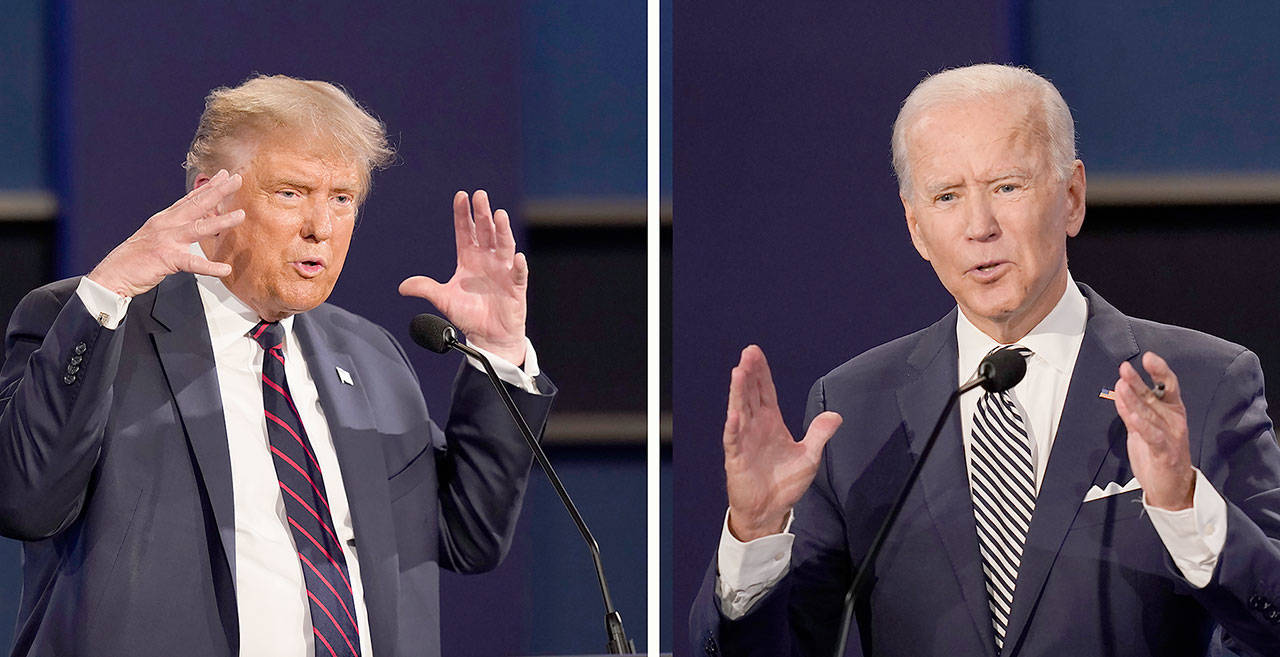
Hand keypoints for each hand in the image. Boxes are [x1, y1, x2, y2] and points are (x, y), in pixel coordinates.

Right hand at [87, 170, 244, 297]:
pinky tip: (224, 268)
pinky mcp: (165, 258)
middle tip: (237, 179)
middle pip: (196, 205)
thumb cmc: (136, 258)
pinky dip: (209, 267)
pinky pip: (192, 263)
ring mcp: (166, 240)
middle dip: (218, 191)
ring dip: (221, 221)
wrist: (113, 274)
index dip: (208, 187)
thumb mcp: (157, 236)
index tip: (224, 175)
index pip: (190, 199)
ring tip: (240, 215)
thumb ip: (175, 228)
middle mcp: (166, 225)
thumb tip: (195, 223)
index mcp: (165, 219)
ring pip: (198, 228)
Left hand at [399, 190, 527, 364]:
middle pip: (485, 232)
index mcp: (469, 258)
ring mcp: (503, 271)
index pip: (466, 231)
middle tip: (480, 195)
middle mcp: (487, 260)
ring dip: (502, 231)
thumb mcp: (444, 300)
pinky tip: (516, 257)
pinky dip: (518, 266)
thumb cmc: (469, 315)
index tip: (461, 196)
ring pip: (504, 246)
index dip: (463, 214)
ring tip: (499, 215)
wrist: (489, 336)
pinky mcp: (516, 286)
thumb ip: (426, 289)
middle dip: (482, 213)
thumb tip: (403, 286)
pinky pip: (518, 274)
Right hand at [724, 345, 842, 540]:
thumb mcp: (809, 456)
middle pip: (750, 394)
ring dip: (738, 392)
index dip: (761, 373)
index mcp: (771, 423)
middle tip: (748, 353)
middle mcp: (755, 427)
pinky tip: (734, 414)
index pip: (765, 391)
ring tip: (738, 372)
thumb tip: (836, 415)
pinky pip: (734, 441)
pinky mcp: (736, 459)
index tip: (755, 353)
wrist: (770, 511)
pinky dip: (734, 428)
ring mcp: (744, 441)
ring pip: (740, 411)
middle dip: (749, 374)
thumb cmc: (785, 484)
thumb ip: (820, 434)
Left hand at [1113, 351, 1194, 509]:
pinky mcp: (1164, 453)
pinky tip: (1132, 414)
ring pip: (1150, 414)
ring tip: (1121, 386)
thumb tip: (1120, 389)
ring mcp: (1171, 437)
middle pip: (1156, 397)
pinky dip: (1141, 425)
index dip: (1159, 371)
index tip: (1148, 357)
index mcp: (1172, 412)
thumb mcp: (1143, 429)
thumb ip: (1133, 410)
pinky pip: (1152, 436)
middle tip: (1124, 368)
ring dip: (1134, 399)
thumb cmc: (1159, 455)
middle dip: (1139, 381)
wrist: (1172, 489)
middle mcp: (1173, 421)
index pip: (1167, 386)